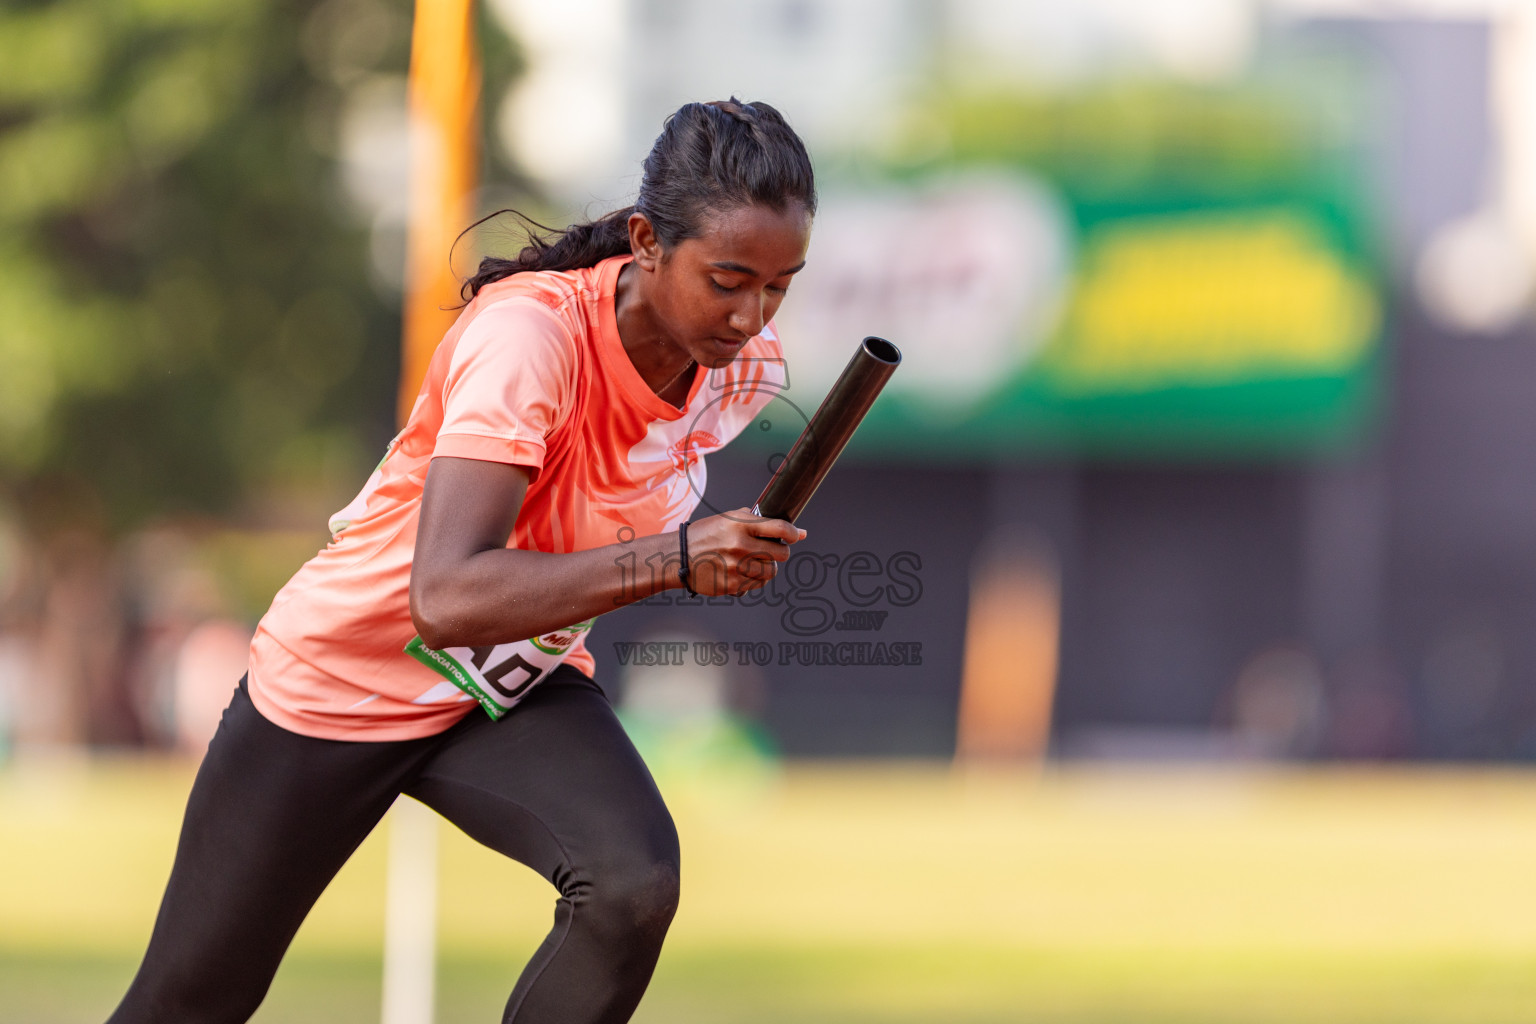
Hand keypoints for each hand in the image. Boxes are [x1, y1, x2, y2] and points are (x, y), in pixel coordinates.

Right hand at [684, 508, 804, 595]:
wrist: (678, 557)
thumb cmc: (705, 536)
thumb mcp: (728, 519)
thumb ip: (759, 522)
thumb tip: (798, 532)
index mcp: (740, 524)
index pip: (780, 528)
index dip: (794, 533)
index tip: (796, 536)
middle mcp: (740, 545)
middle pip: (781, 553)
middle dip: (780, 552)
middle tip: (770, 550)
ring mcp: (737, 567)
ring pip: (771, 571)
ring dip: (766, 567)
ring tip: (752, 562)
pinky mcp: (733, 584)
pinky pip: (758, 584)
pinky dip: (754, 579)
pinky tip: (741, 571)